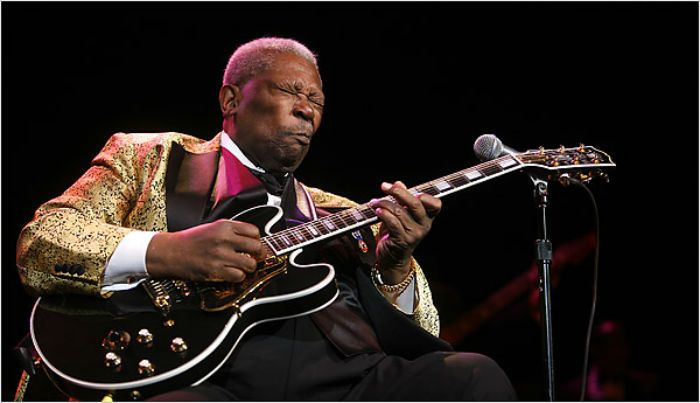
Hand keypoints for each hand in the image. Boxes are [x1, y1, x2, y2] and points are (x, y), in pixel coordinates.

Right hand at [145, 220, 265, 282]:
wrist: (172, 251)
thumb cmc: (192, 240)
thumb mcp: (213, 226)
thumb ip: (233, 230)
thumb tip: (253, 239)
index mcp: (225, 226)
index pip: (254, 232)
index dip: (257, 240)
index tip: (254, 244)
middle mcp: (224, 239)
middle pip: (257, 248)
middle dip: (259, 255)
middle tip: (256, 257)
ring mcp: (220, 255)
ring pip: (250, 264)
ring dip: (249, 268)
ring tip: (243, 266)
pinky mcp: (215, 270)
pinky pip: (238, 276)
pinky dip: (239, 276)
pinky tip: (233, 273)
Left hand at [369, 181, 441, 283]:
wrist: (392, 258)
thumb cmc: (396, 234)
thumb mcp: (400, 215)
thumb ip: (401, 199)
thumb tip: (399, 183)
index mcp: (427, 218)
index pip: (435, 204)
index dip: (426, 196)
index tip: (410, 189)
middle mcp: (424, 226)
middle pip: (416, 204)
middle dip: (399, 192)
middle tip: (385, 186)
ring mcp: (414, 234)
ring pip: (399, 212)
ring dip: (384, 204)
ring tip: (374, 202)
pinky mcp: (402, 240)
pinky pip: (392, 223)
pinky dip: (383, 214)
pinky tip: (377, 210)